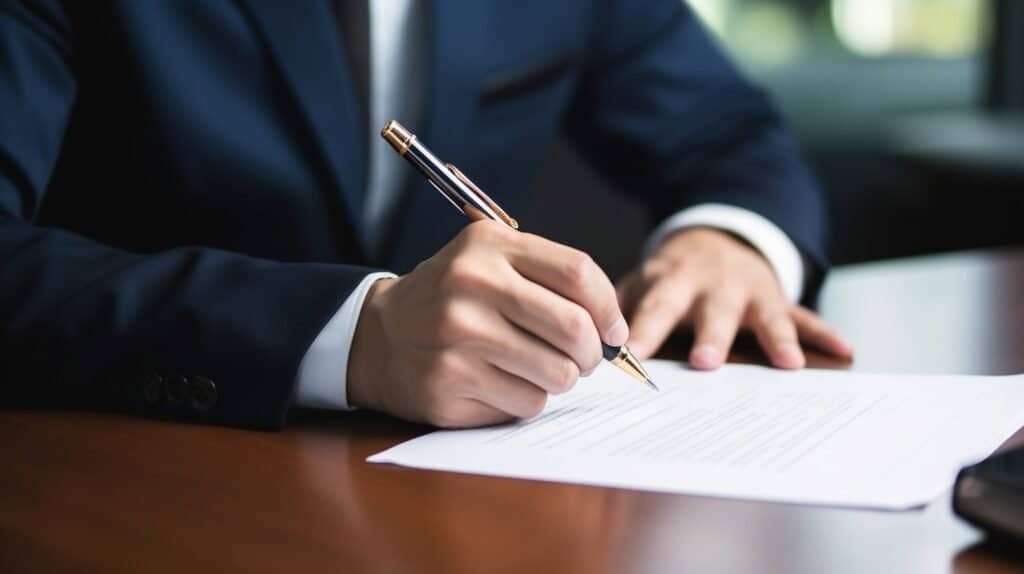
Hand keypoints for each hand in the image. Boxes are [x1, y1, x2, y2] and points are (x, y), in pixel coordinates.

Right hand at [347, 221, 628, 427]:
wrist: (381, 335)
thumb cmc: (453, 298)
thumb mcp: (492, 261)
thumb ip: (550, 279)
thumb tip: (614, 331)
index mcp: (489, 246)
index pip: (577, 272)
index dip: (609, 307)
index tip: (614, 331)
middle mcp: (471, 286)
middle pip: (573, 327)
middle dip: (592, 353)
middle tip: (584, 359)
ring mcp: (458, 338)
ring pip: (556, 374)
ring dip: (560, 379)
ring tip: (537, 369)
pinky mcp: (450, 384)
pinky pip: (526, 403)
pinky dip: (527, 400)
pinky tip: (501, 384)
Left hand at [616, 228, 852, 368]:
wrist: (713, 239)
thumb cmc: (669, 278)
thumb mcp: (641, 283)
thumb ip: (623, 312)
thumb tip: (593, 351)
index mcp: (673, 281)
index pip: (656, 307)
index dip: (646, 331)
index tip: (632, 356)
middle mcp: (714, 285)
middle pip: (713, 313)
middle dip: (711, 337)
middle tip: (705, 364)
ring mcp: (751, 292)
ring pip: (765, 315)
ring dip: (777, 339)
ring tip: (789, 365)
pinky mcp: (778, 299)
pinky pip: (804, 316)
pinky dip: (824, 334)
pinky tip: (845, 351)